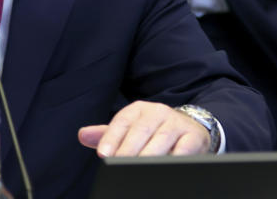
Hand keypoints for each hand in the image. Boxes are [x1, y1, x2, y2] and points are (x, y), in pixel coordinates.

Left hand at [77, 100, 210, 156]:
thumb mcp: (130, 129)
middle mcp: (157, 112)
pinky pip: (184, 147)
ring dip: (150, 154)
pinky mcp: (193, 137)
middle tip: (119, 164)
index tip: (103, 154)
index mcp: (138, 110)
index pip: (122, 121)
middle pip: (141, 130)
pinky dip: (175, 157)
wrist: (190, 128)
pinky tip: (166, 165)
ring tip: (140, 167)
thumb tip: (82, 135)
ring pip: (161, 138)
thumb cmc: (153, 132)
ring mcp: (176, 123)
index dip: (112, 138)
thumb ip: (106, 134)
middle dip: (129, 149)